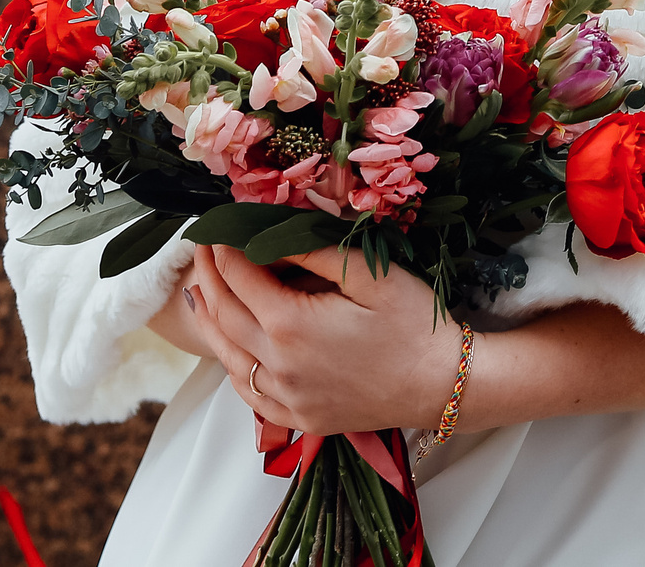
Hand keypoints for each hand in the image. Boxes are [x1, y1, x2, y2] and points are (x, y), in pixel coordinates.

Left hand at [186, 242, 459, 436]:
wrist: (442, 384)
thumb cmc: (412, 322)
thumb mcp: (368, 272)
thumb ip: (312, 250)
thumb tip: (267, 233)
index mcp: (291, 325)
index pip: (238, 277)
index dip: (223, 247)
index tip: (218, 225)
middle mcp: (279, 366)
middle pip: (223, 315)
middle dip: (208, 276)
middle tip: (202, 248)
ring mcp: (287, 399)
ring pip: (227, 357)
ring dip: (210, 320)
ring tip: (202, 291)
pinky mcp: (299, 419)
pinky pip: (247, 393)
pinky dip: (231, 364)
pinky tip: (231, 346)